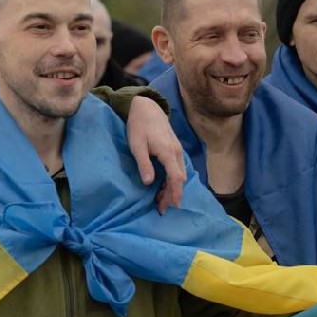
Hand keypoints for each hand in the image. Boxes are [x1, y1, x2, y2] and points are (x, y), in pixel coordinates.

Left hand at [125, 95, 185, 213]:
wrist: (147, 108)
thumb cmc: (139, 126)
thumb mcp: (137, 146)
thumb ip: (143, 164)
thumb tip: (148, 183)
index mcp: (168, 152)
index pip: (176, 177)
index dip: (175, 192)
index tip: (173, 205)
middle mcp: (176, 152)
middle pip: (179, 178)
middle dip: (172, 194)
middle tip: (161, 208)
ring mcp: (177, 150)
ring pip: (179, 173)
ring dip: (172, 187)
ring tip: (161, 200)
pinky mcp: (174, 149)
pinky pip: (177, 168)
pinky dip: (172, 179)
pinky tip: (163, 186)